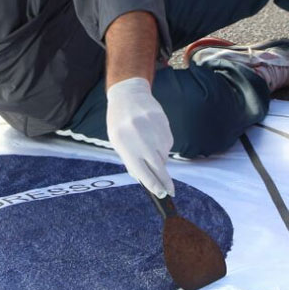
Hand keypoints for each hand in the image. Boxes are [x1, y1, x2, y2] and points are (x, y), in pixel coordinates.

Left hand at [105, 77, 174, 197]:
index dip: (153, 186)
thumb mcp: (118, 142)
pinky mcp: (164, 124)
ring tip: (149, 148)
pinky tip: (154, 137)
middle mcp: (141, 140)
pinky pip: (168, 144)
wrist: (129, 95)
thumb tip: (144, 179)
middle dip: (165, 182)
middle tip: (170, 192)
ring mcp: (154, 131)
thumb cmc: (120, 122)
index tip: (160, 194)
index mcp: (126, 146)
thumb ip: (130, 160)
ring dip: (160, 159)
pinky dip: (163, 146)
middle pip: (158, 168)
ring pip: (164, 156)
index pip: (143, 172)